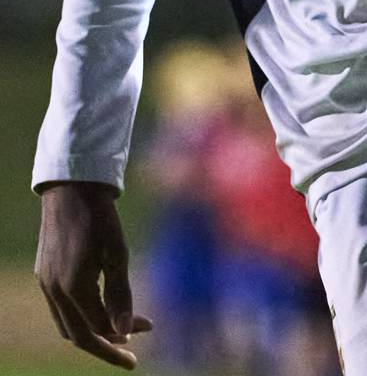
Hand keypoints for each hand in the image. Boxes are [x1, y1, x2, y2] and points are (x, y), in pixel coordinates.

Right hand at [35, 182, 152, 368]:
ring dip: (92, 334)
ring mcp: (46, 283)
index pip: (100, 328)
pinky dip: (80, 317)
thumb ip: (120, 294)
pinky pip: (60, 310)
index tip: (148, 327)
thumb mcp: (117, 252)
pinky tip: (98, 310)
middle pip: (79, 337)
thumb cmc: (99, 217)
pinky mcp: (44, 274)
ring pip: (66, 326)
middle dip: (106, 347)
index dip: (124, 334)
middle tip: (131, 352)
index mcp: (73, 287)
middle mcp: (54, 291)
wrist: (71, 187)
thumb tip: (125, 332)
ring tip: (118, 332)